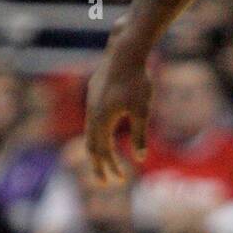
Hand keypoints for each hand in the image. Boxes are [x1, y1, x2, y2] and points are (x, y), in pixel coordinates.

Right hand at [84, 28, 153, 184]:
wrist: (125, 51)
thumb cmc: (137, 80)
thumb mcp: (142, 111)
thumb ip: (140, 136)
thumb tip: (140, 159)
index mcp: (102, 120)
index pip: (103, 152)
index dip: (111, 168)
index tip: (121, 180)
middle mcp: (92, 113)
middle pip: (91, 146)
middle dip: (98, 166)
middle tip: (104, 182)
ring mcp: (91, 102)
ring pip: (90, 133)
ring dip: (97, 149)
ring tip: (104, 161)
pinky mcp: (94, 93)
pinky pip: (92, 119)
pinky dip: (97, 134)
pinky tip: (106, 134)